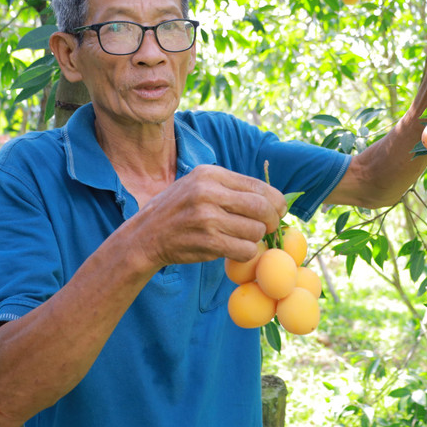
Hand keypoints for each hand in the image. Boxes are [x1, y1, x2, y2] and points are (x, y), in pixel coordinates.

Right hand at [127, 165, 287, 269]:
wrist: (146, 235)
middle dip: (272, 220)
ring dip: (256, 238)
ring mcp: (207, 218)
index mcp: (210, 174)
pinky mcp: (208, 242)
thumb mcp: (199, 185)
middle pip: (261, 208)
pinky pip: (245, 250)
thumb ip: (231, 188)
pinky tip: (234, 249)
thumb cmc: (179, 209)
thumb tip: (273, 199)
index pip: (258, 185)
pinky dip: (246, 252)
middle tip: (269, 227)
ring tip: (243, 237)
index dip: (276, 200)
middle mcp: (208, 192)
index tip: (279, 210)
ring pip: (255, 231)